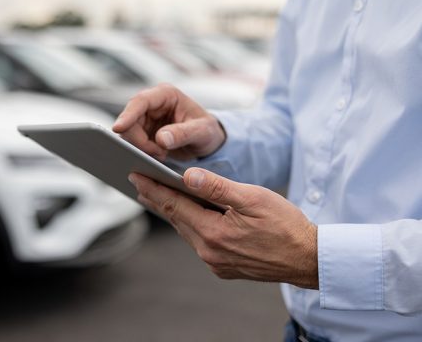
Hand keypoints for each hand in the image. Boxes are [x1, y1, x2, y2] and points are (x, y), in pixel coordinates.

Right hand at [112, 83, 225, 160]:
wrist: (207, 141)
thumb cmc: (207, 131)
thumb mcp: (202, 132)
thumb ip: (183, 134)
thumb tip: (161, 139)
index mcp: (166, 95)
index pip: (140, 101)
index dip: (127, 114)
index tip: (118, 128)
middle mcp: (152, 104)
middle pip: (130, 120)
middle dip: (139, 140)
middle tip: (158, 153)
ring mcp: (145, 118)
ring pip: (128, 134)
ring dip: (141, 148)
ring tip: (162, 155)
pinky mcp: (142, 132)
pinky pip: (132, 143)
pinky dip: (142, 152)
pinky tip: (157, 156)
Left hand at [129, 168, 317, 288]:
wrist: (309, 259)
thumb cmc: (286, 225)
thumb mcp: (253, 198)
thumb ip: (217, 187)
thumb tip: (187, 176)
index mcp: (213, 233)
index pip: (173, 205)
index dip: (153, 188)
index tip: (134, 175)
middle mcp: (209, 252)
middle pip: (176, 219)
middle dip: (157, 198)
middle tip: (139, 181)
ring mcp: (216, 263)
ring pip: (187, 231)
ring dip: (173, 212)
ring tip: (157, 195)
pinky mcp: (224, 268)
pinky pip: (200, 242)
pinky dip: (191, 226)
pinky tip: (189, 215)